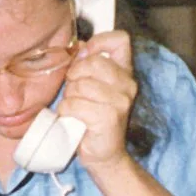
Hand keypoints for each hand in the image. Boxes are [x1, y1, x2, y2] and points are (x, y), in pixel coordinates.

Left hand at [58, 30, 136, 167]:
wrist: (105, 155)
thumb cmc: (94, 120)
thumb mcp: (93, 87)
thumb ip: (88, 65)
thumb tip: (79, 46)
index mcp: (125, 73)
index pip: (120, 40)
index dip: (98, 42)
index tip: (85, 56)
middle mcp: (128, 85)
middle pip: (91, 63)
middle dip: (74, 77)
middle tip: (75, 92)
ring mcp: (120, 101)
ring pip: (80, 86)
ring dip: (69, 98)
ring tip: (75, 109)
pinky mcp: (109, 117)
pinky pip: (74, 104)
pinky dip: (67, 112)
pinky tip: (73, 119)